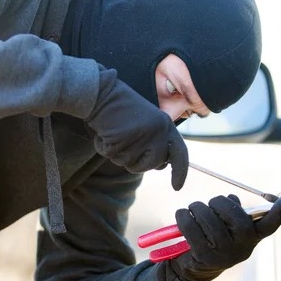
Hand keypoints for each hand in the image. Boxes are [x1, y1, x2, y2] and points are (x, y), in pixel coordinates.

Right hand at [85, 67, 187, 189]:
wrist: (100, 93)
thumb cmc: (120, 109)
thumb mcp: (146, 123)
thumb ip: (156, 141)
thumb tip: (161, 164)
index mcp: (165, 125)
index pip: (180, 153)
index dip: (180, 172)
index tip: (177, 187)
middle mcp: (158, 131)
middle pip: (151, 165)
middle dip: (136, 161)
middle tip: (125, 142)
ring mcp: (141, 135)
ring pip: (128, 163)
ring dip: (117, 153)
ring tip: (115, 132)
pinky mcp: (123, 138)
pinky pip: (110, 155)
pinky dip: (103, 146)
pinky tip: (105, 131)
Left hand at [157, 194, 280, 280]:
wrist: (192, 270)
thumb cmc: (212, 241)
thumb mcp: (227, 229)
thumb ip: (233, 213)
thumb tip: (232, 198)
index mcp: (250, 239)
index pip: (267, 227)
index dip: (276, 215)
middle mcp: (241, 249)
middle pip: (235, 216)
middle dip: (219, 202)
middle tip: (209, 203)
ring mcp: (223, 254)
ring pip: (209, 218)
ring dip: (197, 207)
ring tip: (193, 209)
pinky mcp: (203, 256)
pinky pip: (191, 227)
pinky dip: (184, 216)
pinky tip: (182, 215)